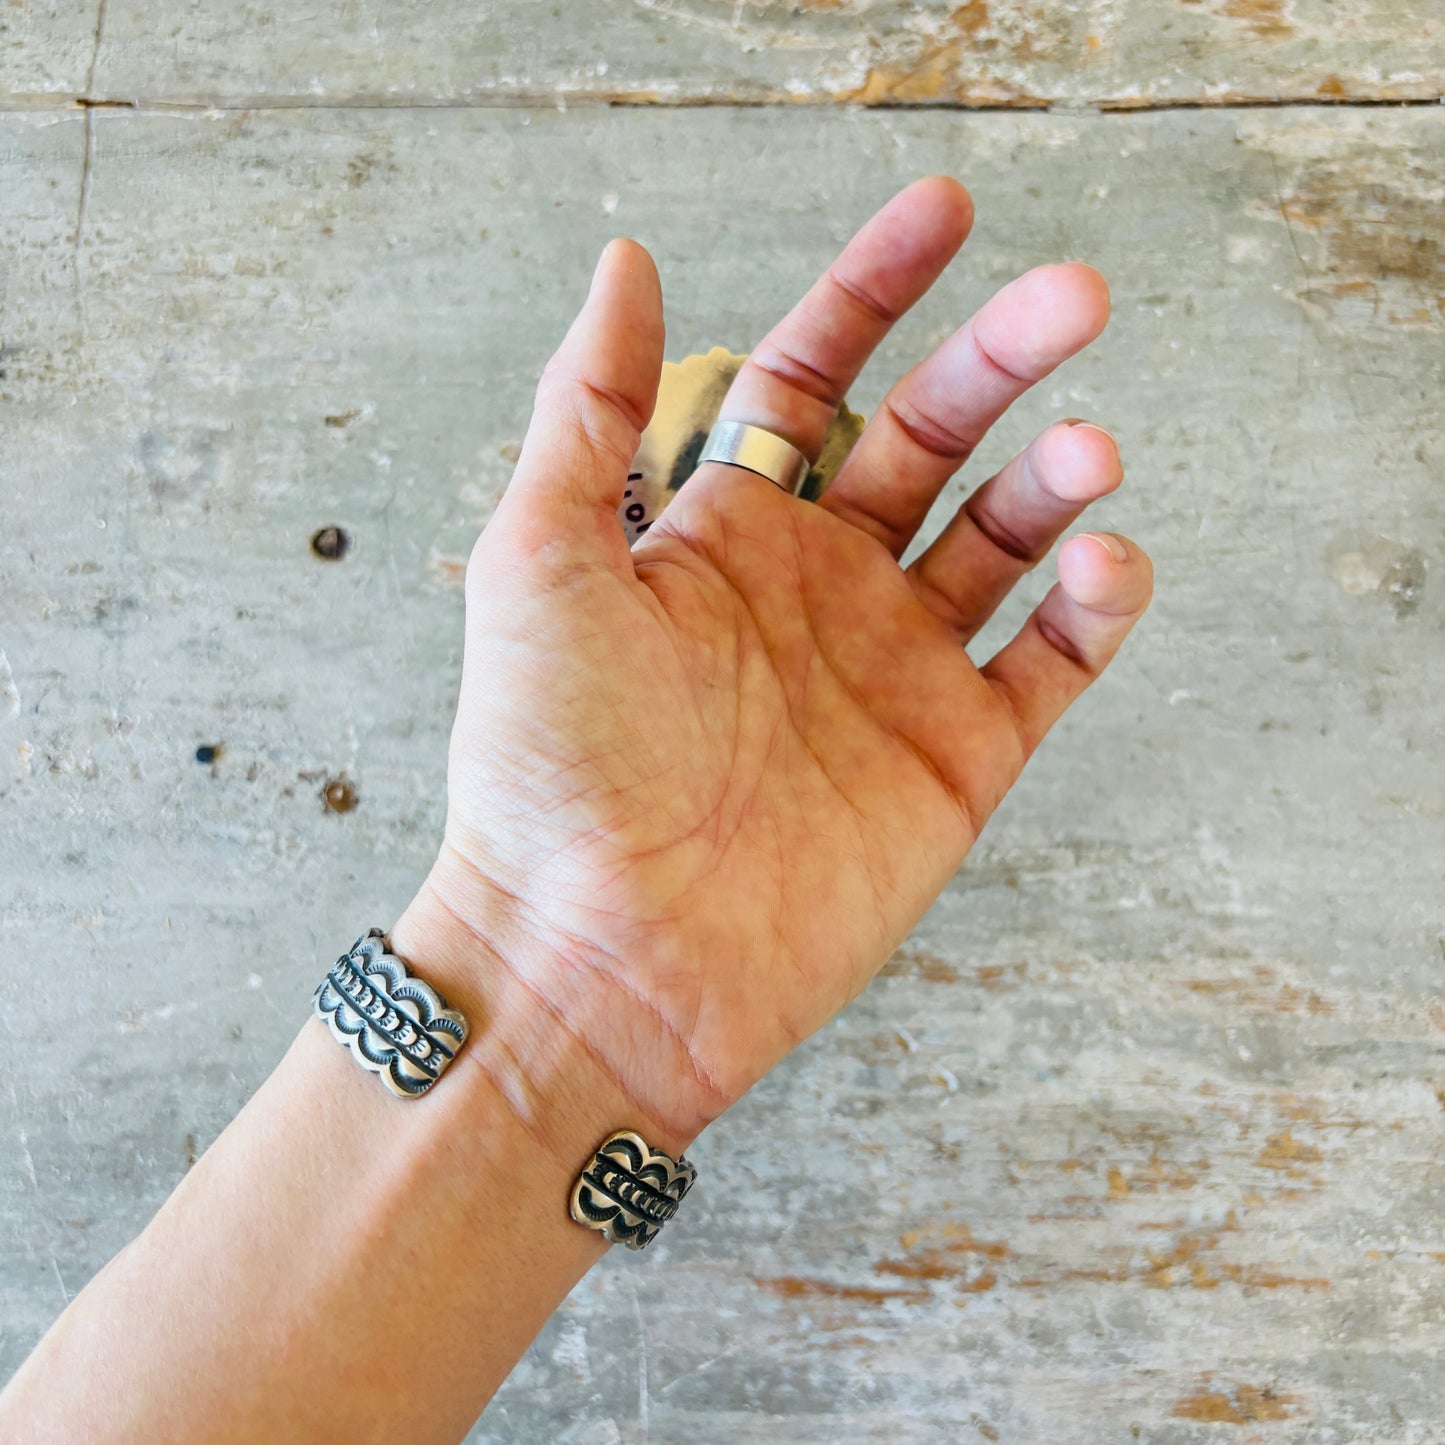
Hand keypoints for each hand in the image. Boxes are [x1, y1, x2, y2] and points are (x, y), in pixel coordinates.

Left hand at [403, 177, 1151, 1144]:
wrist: (602, 957)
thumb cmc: (548, 768)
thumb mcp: (538, 561)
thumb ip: (587, 409)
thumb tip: (626, 263)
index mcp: (725, 534)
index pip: (817, 376)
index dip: (876, 289)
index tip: (945, 214)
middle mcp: (817, 592)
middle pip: (930, 441)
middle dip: (1000, 362)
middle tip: (1073, 298)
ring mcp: (892, 674)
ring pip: (1005, 544)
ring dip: (1057, 482)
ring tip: (1088, 450)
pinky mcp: (954, 761)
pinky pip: (1051, 664)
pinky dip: (1093, 607)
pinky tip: (1099, 562)